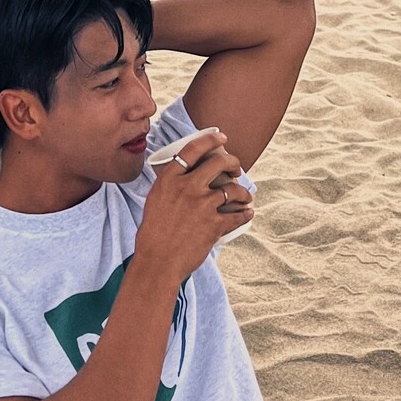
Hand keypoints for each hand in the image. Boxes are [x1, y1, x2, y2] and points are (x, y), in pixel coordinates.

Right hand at [134, 129, 253, 284]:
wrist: (157, 262)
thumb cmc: (152, 235)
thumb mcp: (154, 202)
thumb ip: (170, 187)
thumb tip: (182, 178)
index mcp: (169, 179)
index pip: (193, 149)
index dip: (211, 139)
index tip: (222, 138)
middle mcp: (187, 188)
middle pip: (219, 163)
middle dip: (233, 162)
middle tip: (236, 169)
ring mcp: (203, 205)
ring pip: (233, 189)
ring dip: (243, 192)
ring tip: (245, 196)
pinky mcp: (214, 225)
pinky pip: (237, 215)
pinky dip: (245, 214)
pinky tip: (248, 213)